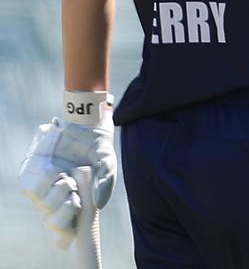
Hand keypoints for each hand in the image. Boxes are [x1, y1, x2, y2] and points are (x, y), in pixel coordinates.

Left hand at [19, 91, 116, 248]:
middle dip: (64, 214)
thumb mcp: (107, 164)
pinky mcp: (32, 174)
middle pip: (52, 223)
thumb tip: (99, 205)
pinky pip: (33, 188)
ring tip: (67, 180)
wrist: (84, 124)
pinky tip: (56, 172)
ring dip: (56, 196)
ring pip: (43, 206)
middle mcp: (58, 199)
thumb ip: (106, 183)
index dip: (66, 234)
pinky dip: (46, 182)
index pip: (64, 231)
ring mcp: (44, 188)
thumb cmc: (97, 148)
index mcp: (76, 202)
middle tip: (74, 200)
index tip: (73, 228)